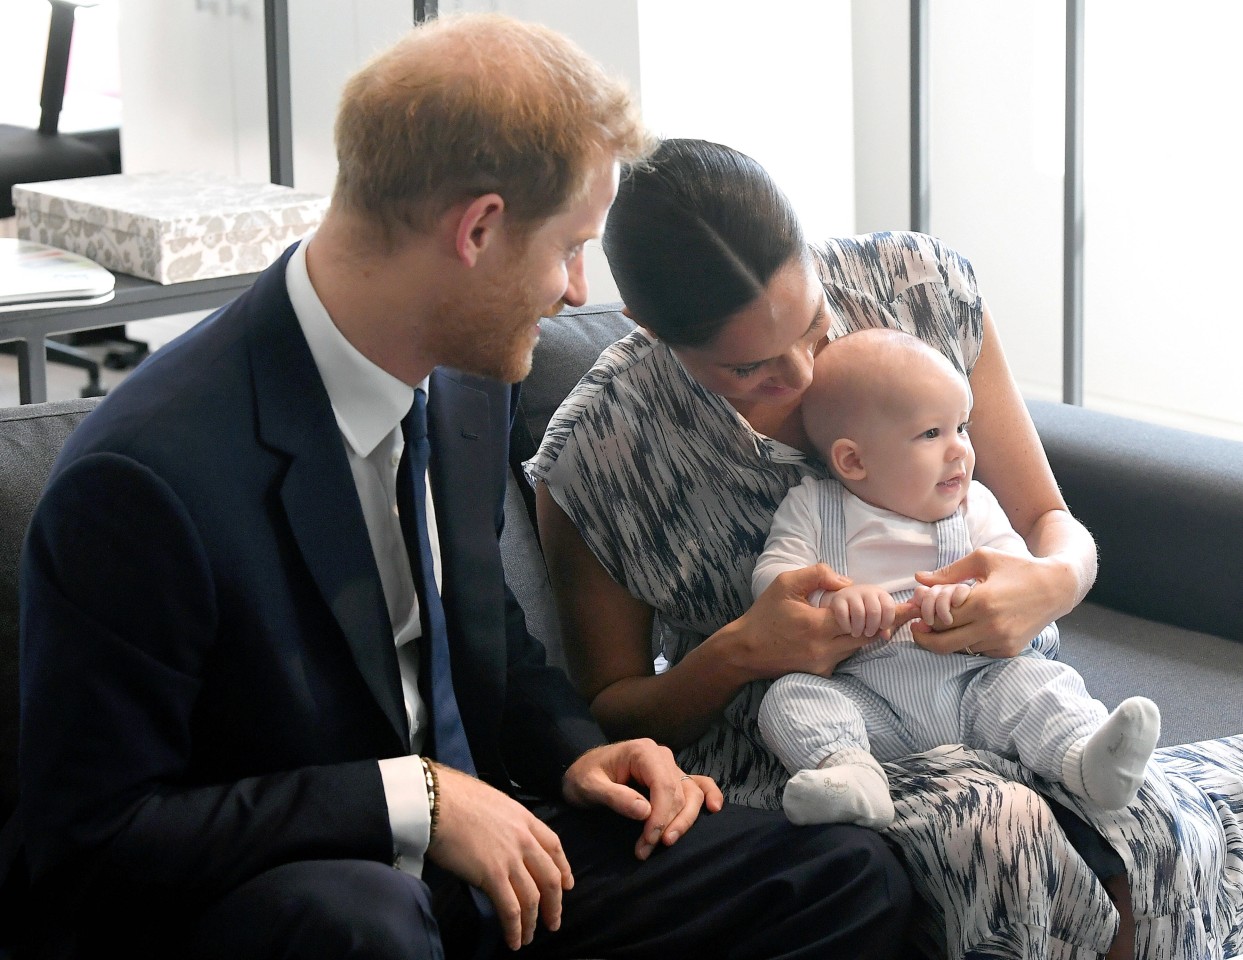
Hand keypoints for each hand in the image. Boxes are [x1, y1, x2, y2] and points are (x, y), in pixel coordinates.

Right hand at [428, 764, 572, 950]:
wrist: (437, 801)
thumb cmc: (455, 797)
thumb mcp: (493, 802)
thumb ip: (505, 822)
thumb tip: (500, 836)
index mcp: (524, 818)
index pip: (554, 846)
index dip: (563, 868)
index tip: (566, 884)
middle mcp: (524, 839)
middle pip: (549, 877)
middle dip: (554, 903)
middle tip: (553, 921)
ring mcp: (510, 858)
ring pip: (532, 898)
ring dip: (533, 922)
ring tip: (529, 937)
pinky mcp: (492, 876)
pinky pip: (511, 909)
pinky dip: (515, 928)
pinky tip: (514, 940)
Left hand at [562, 739, 723, 859]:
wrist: (580, 770)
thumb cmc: (583, 777)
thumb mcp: (590, 787)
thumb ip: (616, 797)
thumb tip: (645, 812)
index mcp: (643, 752)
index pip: (663, 786)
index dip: (660, 817)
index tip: (648, 841)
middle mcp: (662, 756)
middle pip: (678, 794)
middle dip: (666, 825)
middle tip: (645, 850)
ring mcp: (669, 766)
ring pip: (691, 794)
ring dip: (684, 821)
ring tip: (668, 842)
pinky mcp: (671, 778)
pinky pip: (697, 785)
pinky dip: (709, 795)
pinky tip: (715, 808)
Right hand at [729, 565, 916, 678]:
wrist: (744, 651)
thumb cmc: (764, 614)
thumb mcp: (786, 584)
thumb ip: (818, 575)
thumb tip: (848, 583)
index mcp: (817, 626)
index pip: (863, 619)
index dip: (888, 611)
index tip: (913, 606)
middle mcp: (824, 649)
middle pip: (869, 636)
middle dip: (887, 622)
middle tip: (909, 609)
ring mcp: (824, 665)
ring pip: (860, 647)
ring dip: (869, 631)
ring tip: (884, 616)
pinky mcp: (821, 674)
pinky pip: (845, 655)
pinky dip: (851, 641)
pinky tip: (849, 629)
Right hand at [822, 583, 898, 637]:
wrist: (845, 601)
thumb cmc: (866, 611)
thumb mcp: (879, 617)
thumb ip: (886, 627)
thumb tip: (886, 636)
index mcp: (880, 594)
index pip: (889, 607)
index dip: (887, 621)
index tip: (882, 628)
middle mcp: (866, 591)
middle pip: (874, 611)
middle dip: (872, 627)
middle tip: (868, 633)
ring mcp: (851, 593)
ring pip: (859, 613)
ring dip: (859, 628)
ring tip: (857, 633)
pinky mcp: (838, 599)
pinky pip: (843, 614)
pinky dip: (846, 626)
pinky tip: (848, 629)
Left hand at [911, 547, 1069, 656]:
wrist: (1056, 587)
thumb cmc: (1017, 568)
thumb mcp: (983, 560)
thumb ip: (948, 572)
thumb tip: (918, 578)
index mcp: (982, 602)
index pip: (939, 619)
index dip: (924, 617)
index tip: (917, 613)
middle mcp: (992, 626)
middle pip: (943, 642)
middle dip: (925, 637)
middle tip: (918, 628)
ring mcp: (1001, 641)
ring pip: (959, 649)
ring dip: (947, 639)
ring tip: (943, 625)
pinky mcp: (1009, 650)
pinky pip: (977, 652)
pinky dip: (967, 643)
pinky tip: (966, 629)